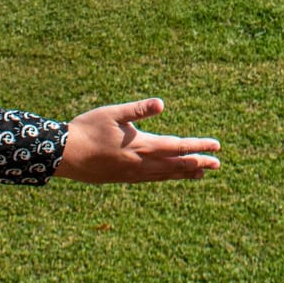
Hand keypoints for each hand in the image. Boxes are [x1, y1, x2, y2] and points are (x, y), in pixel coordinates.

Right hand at [57, 98, 221, 183]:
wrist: (65, 156)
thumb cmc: (87, 129)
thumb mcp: (113, 113)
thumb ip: (138, 109)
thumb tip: (161, 103)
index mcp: (142, 145)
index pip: (179, 146)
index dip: (199, 146)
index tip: (216, 145)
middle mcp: (142, 163)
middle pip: (177, 165)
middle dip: (199, 163)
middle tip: (218, 164)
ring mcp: (133, 174)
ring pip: (166, 174)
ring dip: (185, 173)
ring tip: (201, 173)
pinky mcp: (124, 178)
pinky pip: (153, 178)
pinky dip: (167, 177)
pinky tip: (169, 175)